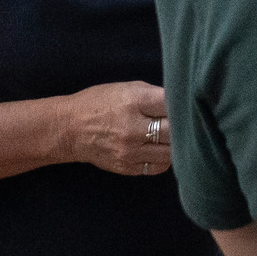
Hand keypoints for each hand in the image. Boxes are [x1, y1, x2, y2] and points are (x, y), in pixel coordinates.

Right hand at [62, 80, 176, 177]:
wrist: (70, 129)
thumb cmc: (101, 102)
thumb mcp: (127, 88)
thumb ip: (154, 95)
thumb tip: (181, 103)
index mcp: (133, 101)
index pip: (171, 104)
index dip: (182, 104)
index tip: (185, 104)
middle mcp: (132, 128)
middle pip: (174, 130)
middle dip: (182, 125)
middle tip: (185, 122)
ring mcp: (129, 151)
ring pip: (170, 152)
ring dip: (175, 144)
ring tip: (172, 136)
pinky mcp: (127, 167)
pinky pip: (158, 167)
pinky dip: (164, 158)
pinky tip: (161, 148)